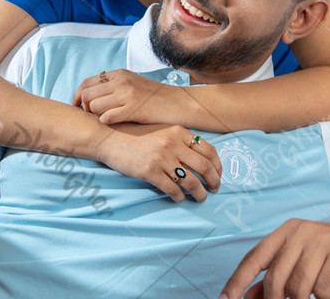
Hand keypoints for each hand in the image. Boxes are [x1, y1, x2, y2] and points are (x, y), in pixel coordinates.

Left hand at [73, 69, 180, 124]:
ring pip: (93, 106)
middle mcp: (121, 81)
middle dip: (83, 107)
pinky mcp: (133, 109)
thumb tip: (92, 97)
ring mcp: (127, 94)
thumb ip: (115, 86)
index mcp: (120, 73)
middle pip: (86, 94)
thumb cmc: (157, 98)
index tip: (78, 106)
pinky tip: (114, 124)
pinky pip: (106, 117)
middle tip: (89, 116)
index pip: (87, 82)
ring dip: (94, 115)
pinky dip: (105, 122)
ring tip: (104, 120)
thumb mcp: (134, 84)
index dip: (78, 95)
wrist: (181, 103)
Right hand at [98, 123, 220, 202]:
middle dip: (214, 182)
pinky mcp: (150, 171)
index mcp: (178, 132)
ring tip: (200, 198)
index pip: (209, 150)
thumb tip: (202, 159)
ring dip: (199, 193)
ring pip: (191, 181)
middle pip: (205, 167)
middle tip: (214, 190)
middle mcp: (172, 143)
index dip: (218, 166)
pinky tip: (179, 198)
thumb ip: (180, 140)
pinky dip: (180, 197)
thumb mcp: (161, 131)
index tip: (218, 175)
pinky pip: (173, 189)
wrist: (111, 139)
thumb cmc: (137, 137)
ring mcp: (161, 157)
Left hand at [221, 219, 329, 298]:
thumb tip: (249, 296)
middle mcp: (302, 231)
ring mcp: (323, 240)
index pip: (254, 258)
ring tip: (327, 295)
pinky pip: (323, 291)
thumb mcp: (311, 270)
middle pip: (275, 280)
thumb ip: (281, 279)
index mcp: (289, 231)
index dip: (237, 281)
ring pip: (298, 288)